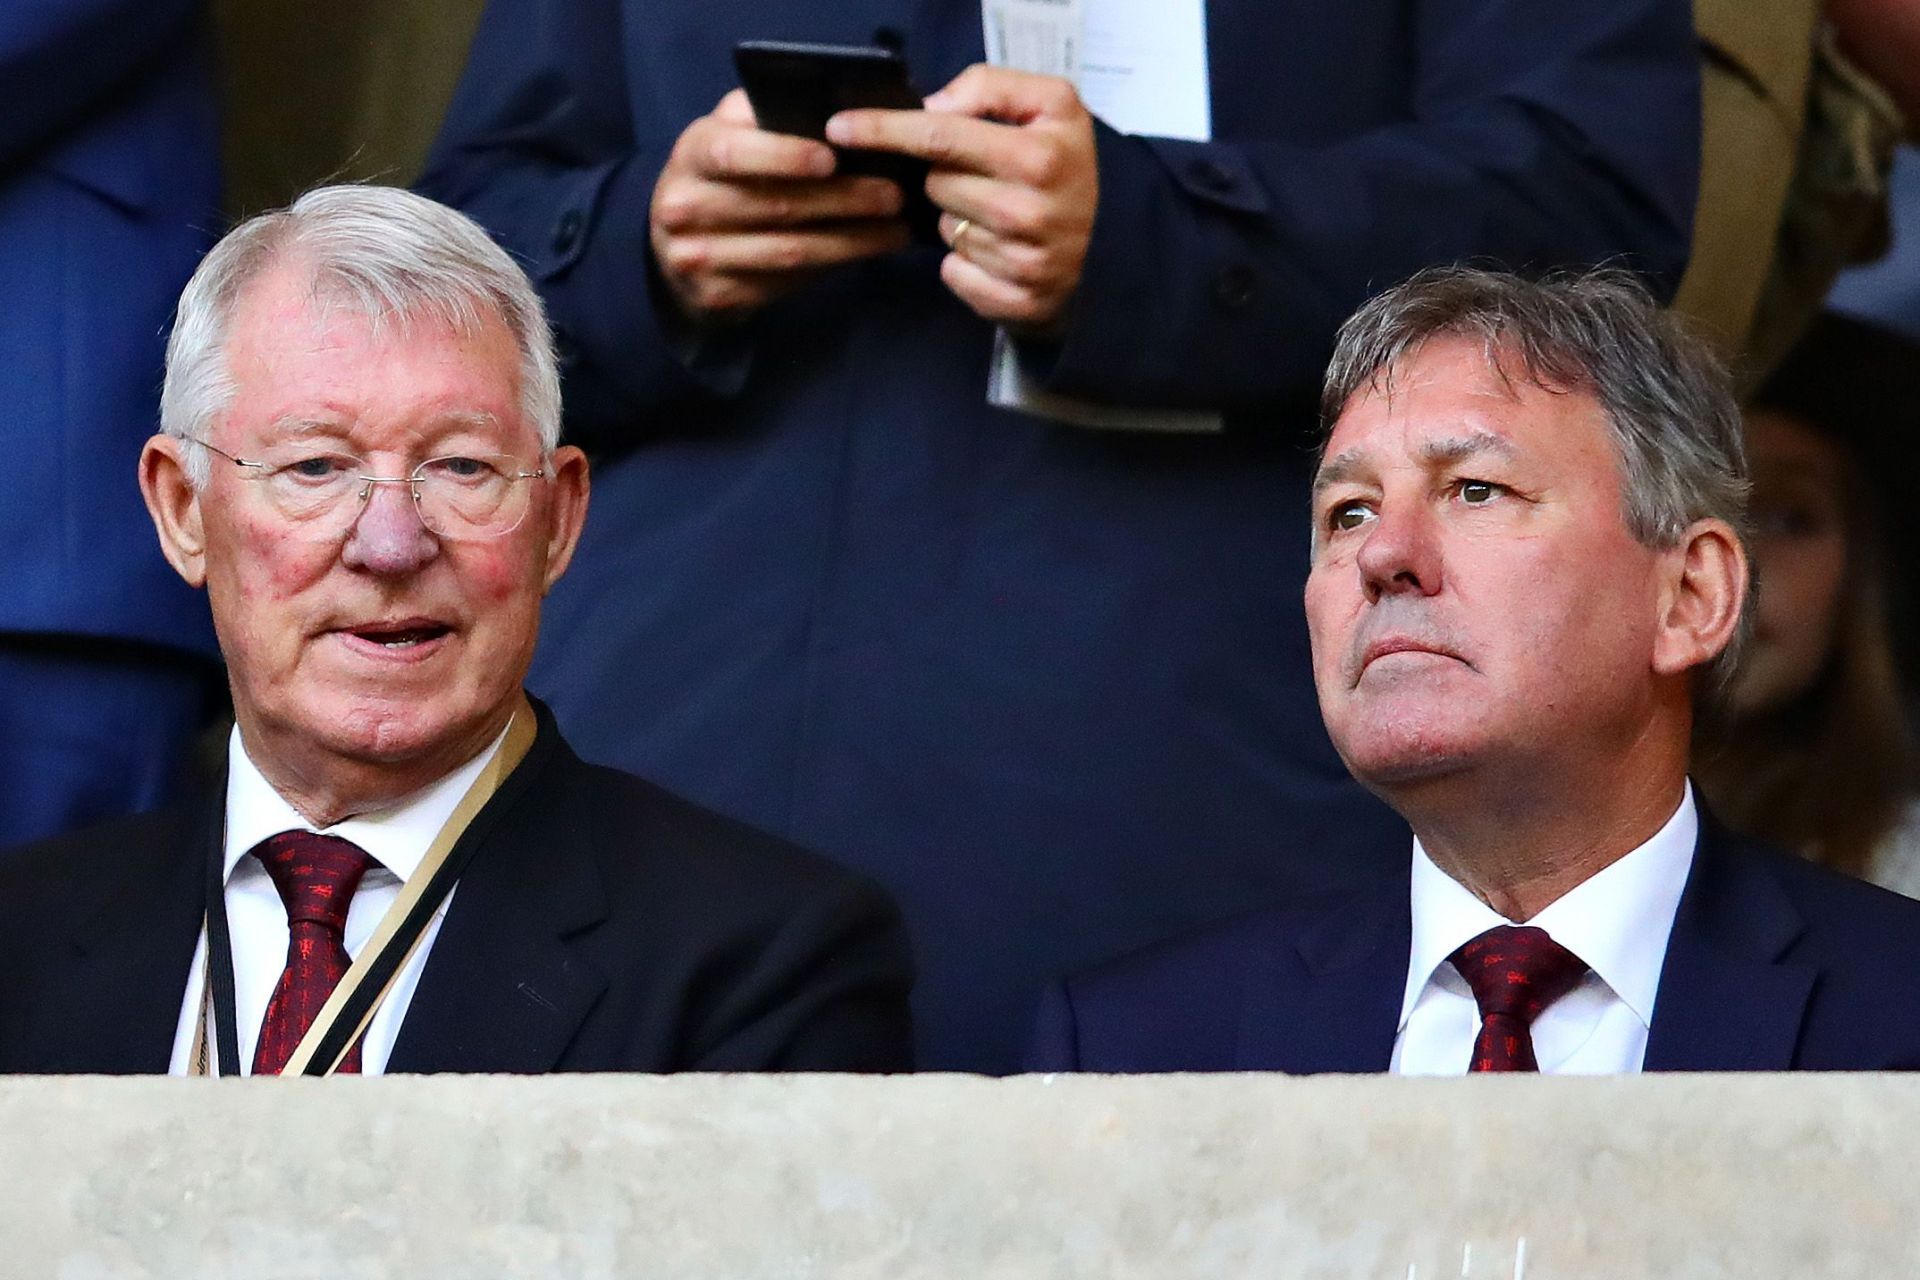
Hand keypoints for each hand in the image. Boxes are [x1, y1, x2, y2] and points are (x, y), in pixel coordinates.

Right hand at [650, 90, 911, 321]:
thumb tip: (838, 111)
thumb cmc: (721, 174)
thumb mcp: (731, 132)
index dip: (783, 156)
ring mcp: (697, 256)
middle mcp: (685, 206)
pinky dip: (834, 267)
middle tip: (894, 195)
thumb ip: (766, 115)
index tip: (832, 159)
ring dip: (850, 241)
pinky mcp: (718, 295)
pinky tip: (868, 252)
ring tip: (896, 229)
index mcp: (692, 153)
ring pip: (788, 252)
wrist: (674, 244)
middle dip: (842, 201)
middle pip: (773, 207)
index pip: (734, 152)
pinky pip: (787, 282)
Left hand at [827, 65, 1097, 333]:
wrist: (1120, 246)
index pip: (940, 135)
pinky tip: (999, 255)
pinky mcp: (1016, 302)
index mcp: (1037, 155)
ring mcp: (1022, 263)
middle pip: (936, 184)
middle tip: (989, 180)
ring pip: (945, 230)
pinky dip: (966, 265)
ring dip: (961, 220)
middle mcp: (1029, 212)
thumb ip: (990, 87)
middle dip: (948, 177)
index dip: (884, 129)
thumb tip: (930, 107)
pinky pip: (954, 275)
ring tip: (1004, 219)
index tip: (841, 127)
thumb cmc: (1072, 167)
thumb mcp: (1053, 105)